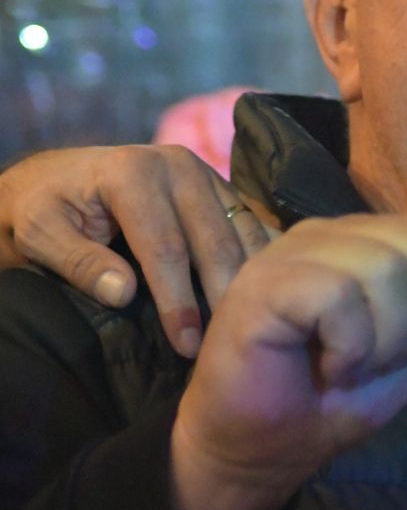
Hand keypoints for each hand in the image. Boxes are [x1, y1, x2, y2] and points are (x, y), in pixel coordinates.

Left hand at [0, 146, 275, 355]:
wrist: (61, 179)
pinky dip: (259, 260)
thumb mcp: (41, 233)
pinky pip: (251, 225)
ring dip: (249, 280)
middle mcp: (178, 165)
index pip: (165, 246)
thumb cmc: (47, 211)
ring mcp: (205, 173)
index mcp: (132, 172)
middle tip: (226, 344)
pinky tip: (261, 295)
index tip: (186, 344)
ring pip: (242, 231)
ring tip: (248, 325)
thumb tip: (124, 292)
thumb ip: (78, 261)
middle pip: (214, 239)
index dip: (178, 299)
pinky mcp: (221, 187)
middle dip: (222, 295)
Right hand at [169, 213, 406, 509]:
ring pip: (388, 266)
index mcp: (375, 241)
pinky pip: (340, 295)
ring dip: (386, 339)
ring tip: (353, 365)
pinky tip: (329, 366)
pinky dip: (350, 345)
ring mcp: (297, 251)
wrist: (262, 450)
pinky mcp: (265, 282)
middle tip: (386, 360)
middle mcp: (337, 233)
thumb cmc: (334, 399)